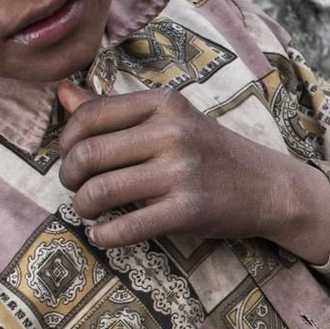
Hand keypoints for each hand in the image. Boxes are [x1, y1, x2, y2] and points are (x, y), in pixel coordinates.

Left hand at [56, 83, 329, 258]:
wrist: (269, 187)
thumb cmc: (211, 152)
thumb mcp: (170, 120)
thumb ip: (115, 109)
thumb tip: (60, 92)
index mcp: (165, 104)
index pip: (89, 115)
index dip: (66, 140)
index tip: (72, 156)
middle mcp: (173, 133)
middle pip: (87, 155)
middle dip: (69, 176)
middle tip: (76, 187)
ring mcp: (181, 173)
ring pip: (99, 192)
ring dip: (82, 206)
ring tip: (90, 210)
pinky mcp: (188, 211)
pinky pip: (125, 227)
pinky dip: (103, 236)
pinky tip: (104, 235)